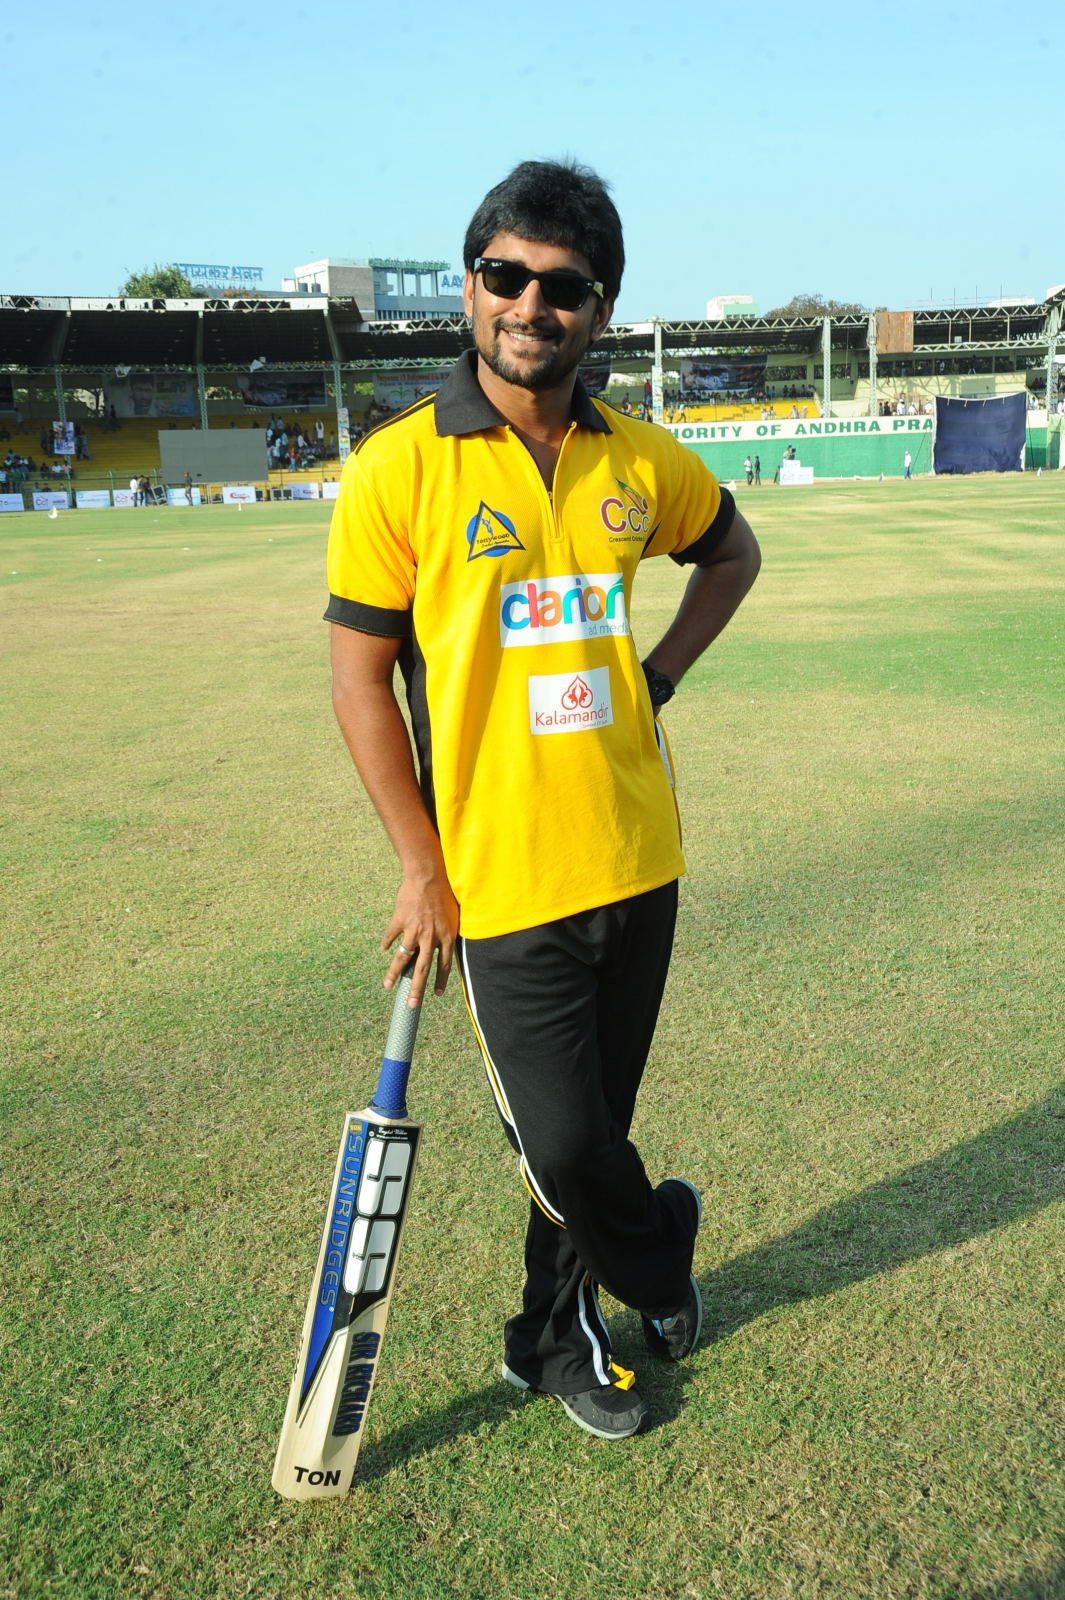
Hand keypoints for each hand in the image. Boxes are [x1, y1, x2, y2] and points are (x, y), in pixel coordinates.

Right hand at [381, 869, 459, 1006]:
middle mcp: (430, 937)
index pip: (443, 966)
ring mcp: (413, 930)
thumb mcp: (453, 915)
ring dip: (394, 973)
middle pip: (422, 969)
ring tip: (387, 986)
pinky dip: (387, 942)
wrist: (428, 875)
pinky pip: (391, 936)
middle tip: (411, 1005)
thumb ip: (448, 932)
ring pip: (403, 957)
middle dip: (417, 989)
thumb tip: (445, 946)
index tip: (435, 995)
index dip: (439, 981)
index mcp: (446, 937)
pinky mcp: (400, 921)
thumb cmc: (445, 893)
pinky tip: (384, 949)